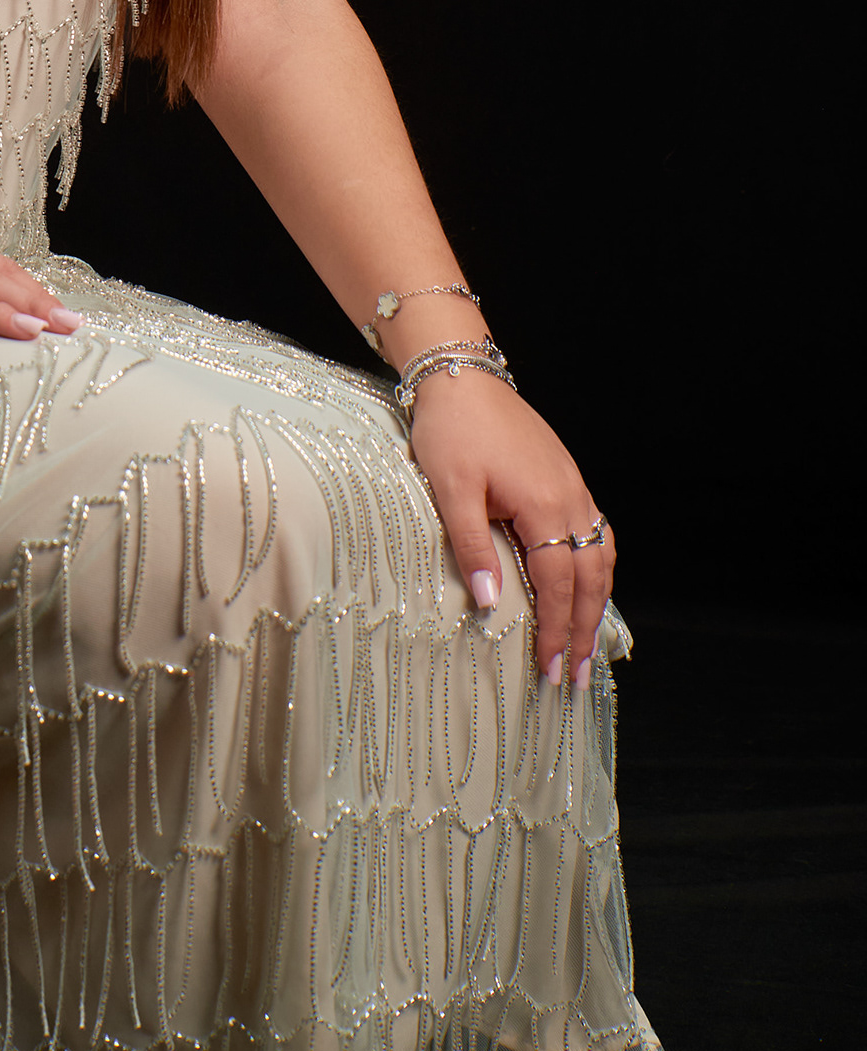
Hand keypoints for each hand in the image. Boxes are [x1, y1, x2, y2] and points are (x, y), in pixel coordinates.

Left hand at [408, 370, 613, 686]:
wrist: (462, 375)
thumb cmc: (451, 429)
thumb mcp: (451, 489)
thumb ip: (473, 547)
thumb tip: (490, 604)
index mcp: (543, 504)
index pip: (558, 583)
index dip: (555, 629)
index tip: (550, 669)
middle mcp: (570, 498)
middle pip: (589, 577)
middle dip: (582, 629)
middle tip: (573, 674)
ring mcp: (573, 486)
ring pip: (600, 557)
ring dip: (595, 603)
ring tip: (585, 642)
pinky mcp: (566, 478)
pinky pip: (596, 533)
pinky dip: (597, 568)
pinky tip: (588, 584)